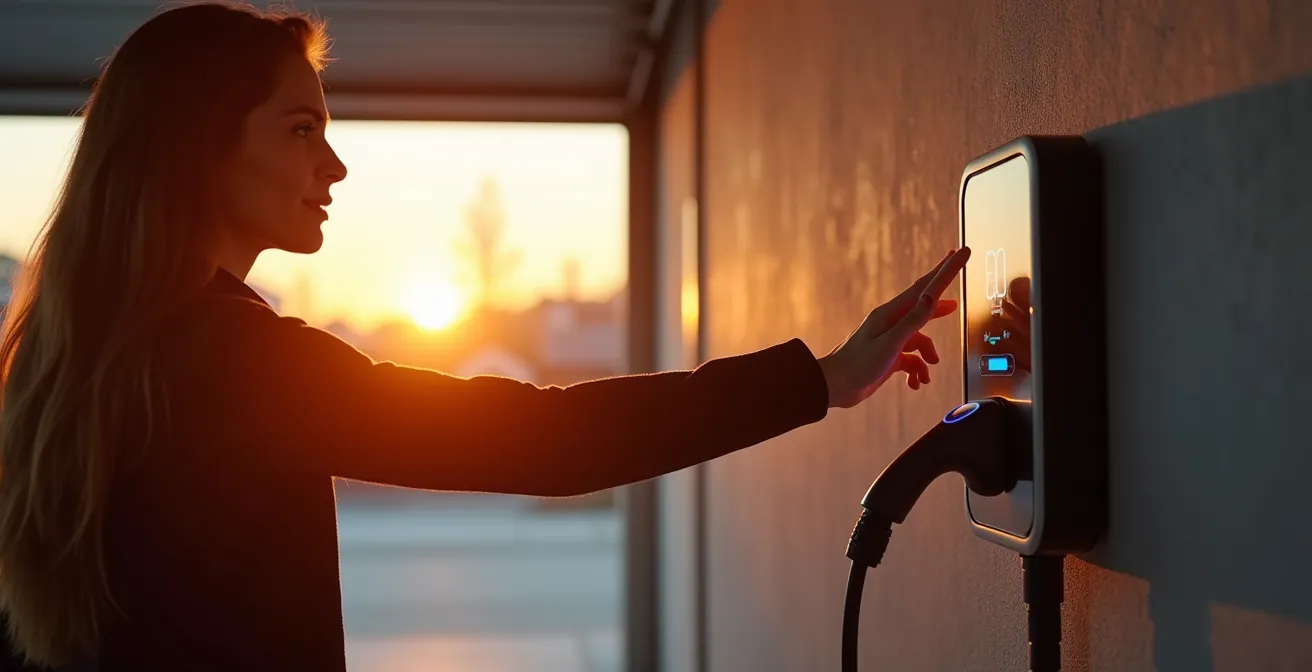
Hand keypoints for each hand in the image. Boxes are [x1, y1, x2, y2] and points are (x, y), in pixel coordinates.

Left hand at [818, 248, 970, 408]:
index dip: (946, 270)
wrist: (833, 387)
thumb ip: (913, 321)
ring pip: (920, 341)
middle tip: (957, 296)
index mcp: (890, 314)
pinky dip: (917, 370)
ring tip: (928, 370)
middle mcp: (891, 323)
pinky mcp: (888, 356)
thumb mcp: (890, 343)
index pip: (925, 287)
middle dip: (941, 306)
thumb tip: (932, 297)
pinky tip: (915, 382)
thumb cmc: (856, 364)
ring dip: (928, 356)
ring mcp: (890, 340)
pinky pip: (911, 359)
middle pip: (924, 307)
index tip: (960, 252)